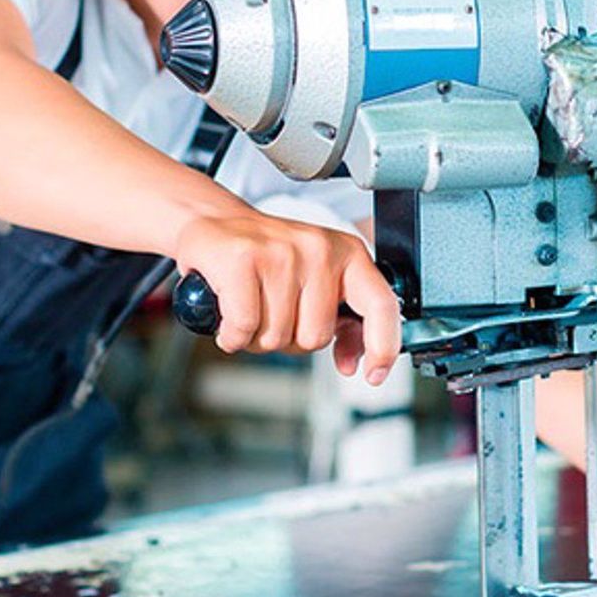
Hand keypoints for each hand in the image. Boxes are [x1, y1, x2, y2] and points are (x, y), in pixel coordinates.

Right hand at [173, 209, 400, 383]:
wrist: (214, 223)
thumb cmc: (266, 256)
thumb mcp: (316, 280)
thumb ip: (341, 319)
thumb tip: (352, 359)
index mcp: (347, 254)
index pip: (380, 304)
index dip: (382, 345)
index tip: (374, 373)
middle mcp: (320, 249)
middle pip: (316, 338)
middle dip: (289, 340)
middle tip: (272, 313)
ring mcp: (282, 253)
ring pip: (278, 337)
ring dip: (257, 337)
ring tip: (250, 306)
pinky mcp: (244, 259)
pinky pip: (244, 327)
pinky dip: (232, 334)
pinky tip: (229, 316)